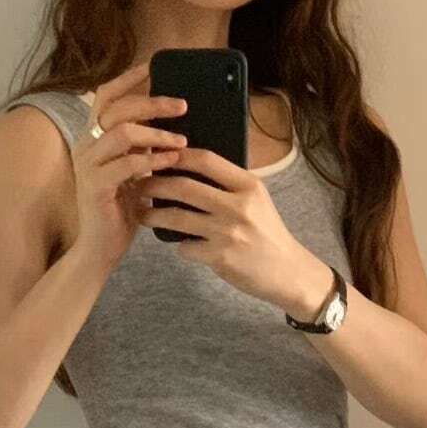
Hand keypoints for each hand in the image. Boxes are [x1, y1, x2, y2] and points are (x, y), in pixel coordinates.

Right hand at [70, 60, 190, 274]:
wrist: (100, 250)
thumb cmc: (120, 213)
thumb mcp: (134, 173)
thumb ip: (143, 148)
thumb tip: (171, 125)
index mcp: (93, 139)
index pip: (106, 96)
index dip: (128, 78)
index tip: (154, 65)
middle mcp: (86, 147)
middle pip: (118, 108)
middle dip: (153, 102)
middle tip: (182, 106)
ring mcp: (88, 166)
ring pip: (122, 132)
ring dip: (156, 133)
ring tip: (181, 140)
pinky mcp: (95, 187)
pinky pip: (127, 163)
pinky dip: (152, 160)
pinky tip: (171, 161)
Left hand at [135, 148, 319, 312]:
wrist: (286, 271)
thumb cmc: (267, 233)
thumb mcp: (257, 200)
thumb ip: (229, 184)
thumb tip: (190, 168)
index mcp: (248, 186)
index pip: (207, 160)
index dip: (178, 156)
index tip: (160, 156)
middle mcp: (238, 207)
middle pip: (184, 187)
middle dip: (155, 185)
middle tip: (140, 185)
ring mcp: (228, 233)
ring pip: (177, 219)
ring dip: (154, 216)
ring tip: (142, 215)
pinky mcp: (220, 258)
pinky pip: (185, 248)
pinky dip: (179, 246)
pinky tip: (180, 245)